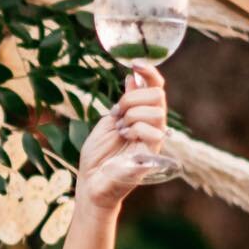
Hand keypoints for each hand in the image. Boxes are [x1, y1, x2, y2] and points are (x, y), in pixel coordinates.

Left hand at [76, 63, 171, 210]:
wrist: (90, 184)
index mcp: (143, 117)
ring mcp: (154, 140)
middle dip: (133, 98)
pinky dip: (135, 129)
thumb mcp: (107, 122)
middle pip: (158, 95)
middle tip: (118, 113)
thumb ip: (123, 102)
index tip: (135, 64)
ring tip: (120, 129)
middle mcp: (152, 126)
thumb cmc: (97, 157)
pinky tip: (124, 137)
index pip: (155, 88)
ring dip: (132, 114)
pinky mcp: (152, 155)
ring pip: (156, 111)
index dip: (149, 73)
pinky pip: (153, 132)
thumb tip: (132, 77)